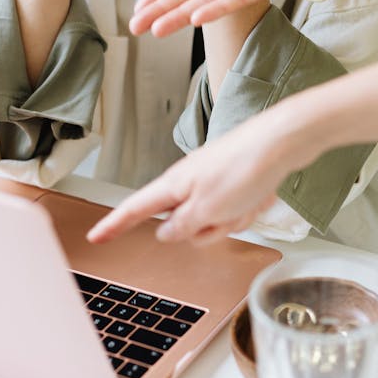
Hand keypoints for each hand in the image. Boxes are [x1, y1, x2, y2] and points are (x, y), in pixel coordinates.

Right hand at [87, 111, 297, 245]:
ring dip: (233, 220)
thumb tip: (164, 233)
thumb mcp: (208, 209)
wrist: (282, 140)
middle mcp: (189, 182)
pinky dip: (249, 209)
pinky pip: (235, 210)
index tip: (95, 237)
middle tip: (225, 217)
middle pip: (183, 224)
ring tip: (246, 202)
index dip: (114, 225)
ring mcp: (212, 181)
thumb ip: (182, 226)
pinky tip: (260, 196)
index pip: (135, 209)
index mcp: (174, 186)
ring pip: (213, 221)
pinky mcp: (234, 181)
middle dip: (206, 231)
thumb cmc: (245, 167)